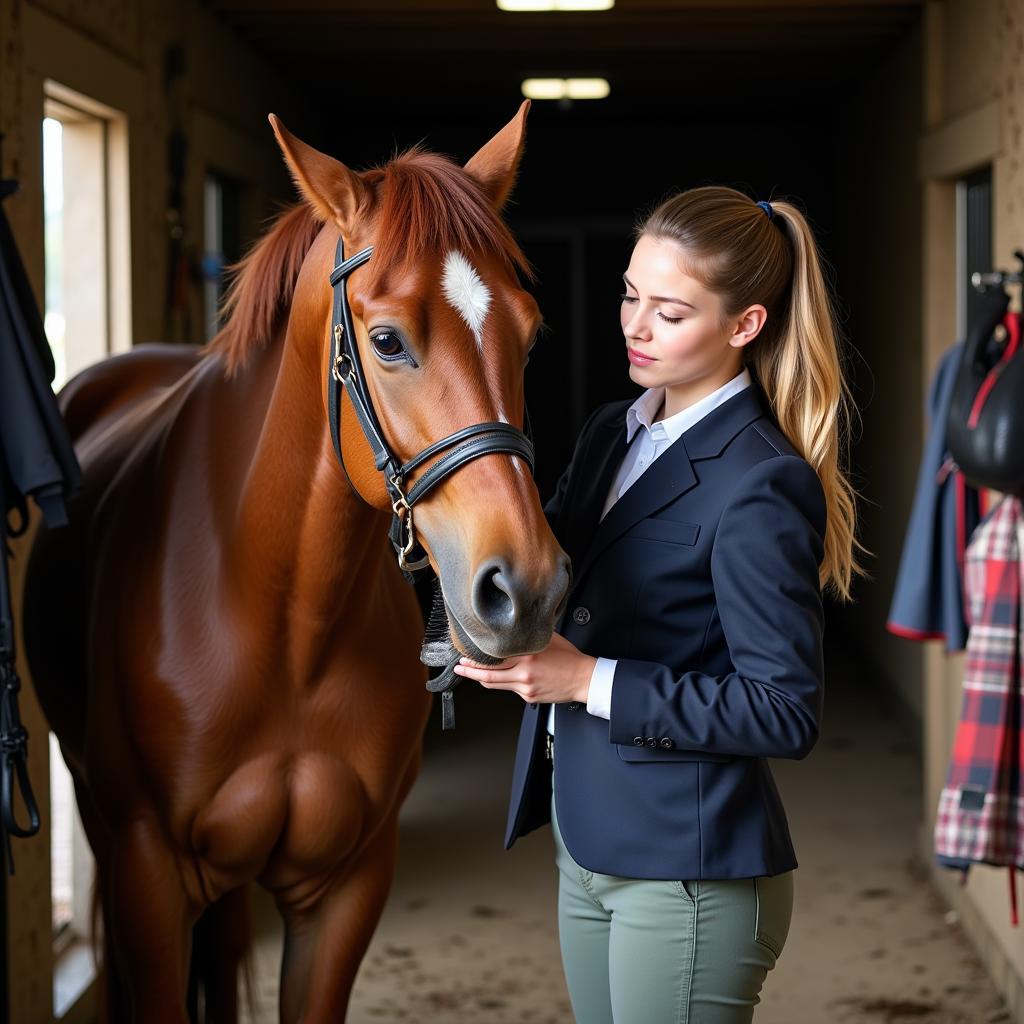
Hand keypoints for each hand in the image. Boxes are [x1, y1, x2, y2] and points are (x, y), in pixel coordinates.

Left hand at [452, 631, 596, 705]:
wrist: (583, 678)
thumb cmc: (568, 657)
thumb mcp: (547, 639)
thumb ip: (528, 637)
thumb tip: (512, 630)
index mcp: (527, 655)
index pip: (494, 658)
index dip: (476, 658)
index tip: (465, 654)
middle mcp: (524, 672)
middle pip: (488, 674)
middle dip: (470, 671)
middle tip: (459, 667)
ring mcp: (525, 687)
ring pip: (495, 684)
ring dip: (480, 679)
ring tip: (468, 673)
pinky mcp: (528, 697)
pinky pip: (510, 689)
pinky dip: (502, 683)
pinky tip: (498, 677)